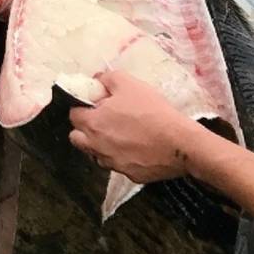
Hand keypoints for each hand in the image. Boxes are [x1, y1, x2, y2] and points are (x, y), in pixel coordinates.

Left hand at [68, 70, 193, 183]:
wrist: (180, 143)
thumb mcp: (130, 84)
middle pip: (77, 138)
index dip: (82, 107)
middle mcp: (96, 146)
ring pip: (96, 154)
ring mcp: (112, 163)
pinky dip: (122, 157)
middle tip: (102, 120)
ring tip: (121, 135)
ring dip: (101, 145)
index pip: (73, 115)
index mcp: (93, 124)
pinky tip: (137, 148)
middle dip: (84, 129)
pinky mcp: (129, 175)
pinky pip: (118, 165)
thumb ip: (108, 79)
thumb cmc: (153, 112)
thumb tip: (97, 79)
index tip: (95, 104)